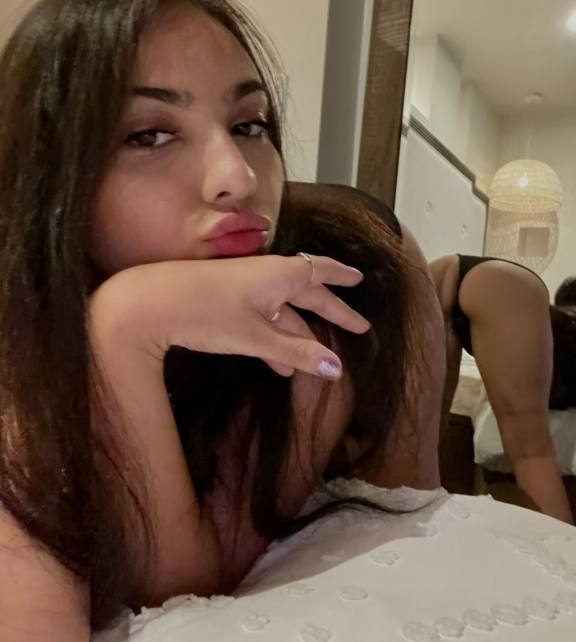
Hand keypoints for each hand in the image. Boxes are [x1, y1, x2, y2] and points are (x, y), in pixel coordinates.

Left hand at [89, 254, 369, 378]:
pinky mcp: (227, 301)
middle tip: (358, 326)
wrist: (148, 303)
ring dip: (301, 335)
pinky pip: (263, 318)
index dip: (342, 277)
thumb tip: (336, 370)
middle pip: (308, 292)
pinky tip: (280, 367)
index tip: (360, 280)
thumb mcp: (256, 337)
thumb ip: (296, 353)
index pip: (321, 271)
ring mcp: (246, 287)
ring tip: (319, 362)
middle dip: (332, 311)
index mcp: (279, 275)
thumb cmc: (205, 314)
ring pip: (284, 309)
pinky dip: (276, 338)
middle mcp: (266, 276)